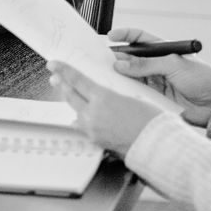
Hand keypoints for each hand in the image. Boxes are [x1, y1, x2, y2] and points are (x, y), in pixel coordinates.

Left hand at [47, 60, 165, 154]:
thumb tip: (106, 97)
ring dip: (71, 102)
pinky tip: (79, 119)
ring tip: (67, 95)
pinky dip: (81, 121)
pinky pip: (83, 128)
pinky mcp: (96, 141)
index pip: (77, 80)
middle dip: (62, 84)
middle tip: (55, 77)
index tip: (54, 65)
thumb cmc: (151, 120)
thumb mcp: (132, 98)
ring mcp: (93, 129)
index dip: (63, 71)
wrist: (157, 145)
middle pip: (71, 96)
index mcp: (103, 98)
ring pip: (76, 112)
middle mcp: (93, 114)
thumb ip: (113, 97)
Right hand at [105, 27, 210, 125]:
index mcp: (164, 50)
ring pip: (131, 75)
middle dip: (117, 57)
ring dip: (119, 75)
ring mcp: (155, 81)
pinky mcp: (154, 98)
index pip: (141, 38)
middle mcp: (157, 64)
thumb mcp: (174, 65)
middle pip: (131, 58)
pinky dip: (126, 90)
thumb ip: (146, 65)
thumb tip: (121, 64)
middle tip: (102, 60)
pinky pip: (135, 92)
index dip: (125, 35)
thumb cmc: (203, 79)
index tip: (111, 36)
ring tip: (105, 75)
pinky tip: (117, 90)